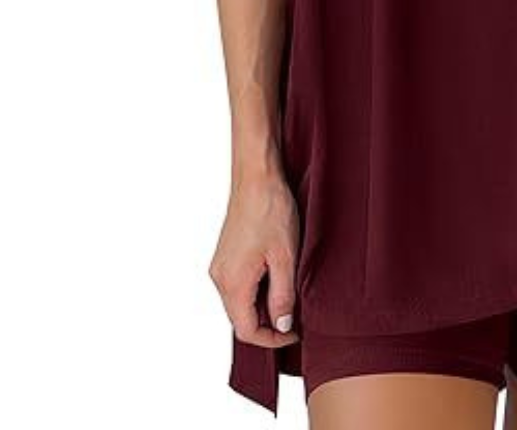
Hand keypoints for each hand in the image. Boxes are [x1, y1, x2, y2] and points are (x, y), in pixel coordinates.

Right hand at [209, 171, 300, 348]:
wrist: (256, 177)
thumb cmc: (271, 211)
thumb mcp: (285, 257)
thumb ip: (283, 295)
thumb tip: (282, 325)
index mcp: (232, 284)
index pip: (246, 331)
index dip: (272, 339)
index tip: (295, 333)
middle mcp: (220, 278)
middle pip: (241, 318)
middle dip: (269, 323)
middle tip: (297, 315)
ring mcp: (220, 266)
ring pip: (240, 302)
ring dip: (263, 305)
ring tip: (290, 293)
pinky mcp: (225, 255)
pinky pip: (238, 284)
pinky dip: (257, 289)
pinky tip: (276, 275)